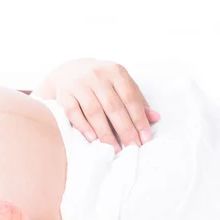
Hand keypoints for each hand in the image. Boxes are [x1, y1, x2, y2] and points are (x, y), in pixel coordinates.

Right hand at [43, 59, 159, 151]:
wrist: (67, 71)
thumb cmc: (99, 81)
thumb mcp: (119, 84)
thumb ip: (136, 100)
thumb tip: (155, 118)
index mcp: (115, 72)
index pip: (130, 98)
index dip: (139, 119)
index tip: (145, 138)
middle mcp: (97, 76)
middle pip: (113, 107)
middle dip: (125, 129)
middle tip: (132, 147)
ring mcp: (79, 84)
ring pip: (94, 111)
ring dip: (105, 132)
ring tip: (114, 148)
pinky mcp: (64, 94)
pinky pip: (73, 113)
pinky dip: (83, 127)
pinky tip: (93, 139)